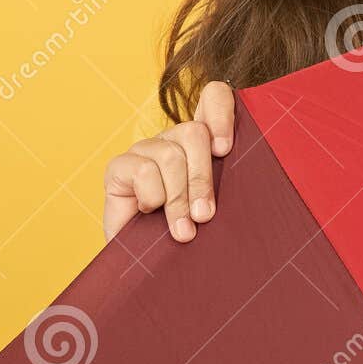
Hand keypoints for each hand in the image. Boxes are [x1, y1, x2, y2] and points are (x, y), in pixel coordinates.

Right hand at [102, 80, 235, 241]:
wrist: (149, 267)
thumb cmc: (190, 233)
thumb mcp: (215, 206)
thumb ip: (228, 183)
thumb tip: (242, 170)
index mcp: (202, 141)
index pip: (214, 96)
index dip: (222, 112)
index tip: (225, 150)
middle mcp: (172, 139)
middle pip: (194, 132)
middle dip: (202, 179)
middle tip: (205, 215)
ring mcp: (145, 149)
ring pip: (171, 156)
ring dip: (178, 199)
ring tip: (183, 231)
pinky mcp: (119, 166)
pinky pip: (144, 170)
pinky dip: (152, 198)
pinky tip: (149, 213)